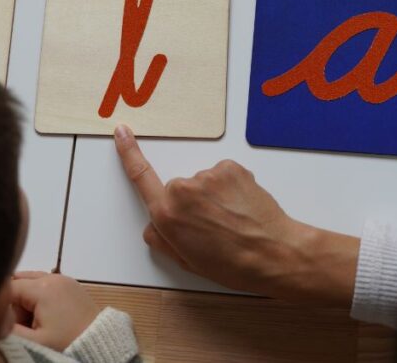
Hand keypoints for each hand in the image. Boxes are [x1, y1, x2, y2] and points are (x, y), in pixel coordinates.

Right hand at [10, 272, 100, 350]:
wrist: (102, 346)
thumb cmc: (67, 344)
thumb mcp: (34, 342)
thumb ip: (7, 330)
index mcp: (43, 287)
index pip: (7, 289)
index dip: (0, 308)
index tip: (3, 326)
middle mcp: (53, 276)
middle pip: (19, 283)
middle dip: (13, 303)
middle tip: (20, 326)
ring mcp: (64, 279)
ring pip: (31, 284)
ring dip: (25, 303)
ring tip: (33, 325)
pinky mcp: (71, 286)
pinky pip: (45, 286)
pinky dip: (38, 300)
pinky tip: (45, 320)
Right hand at [114, 124, 359, 304]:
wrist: (274, 254)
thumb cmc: (232, 265)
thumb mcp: (186, 261)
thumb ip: (162, 240)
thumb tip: (155, 224)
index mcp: (166, 215)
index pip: (140, 176)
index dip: (129, 152)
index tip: (122, 131)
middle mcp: (182, 190)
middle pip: (179, 190)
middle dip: (191, 204)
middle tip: (214, 228)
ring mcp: (207, 175)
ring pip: (203, 183)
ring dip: (214, 197)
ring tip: (233, 220)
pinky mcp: (230, 167)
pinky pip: (223, 175)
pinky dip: (231, 188)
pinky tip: (243, 207)